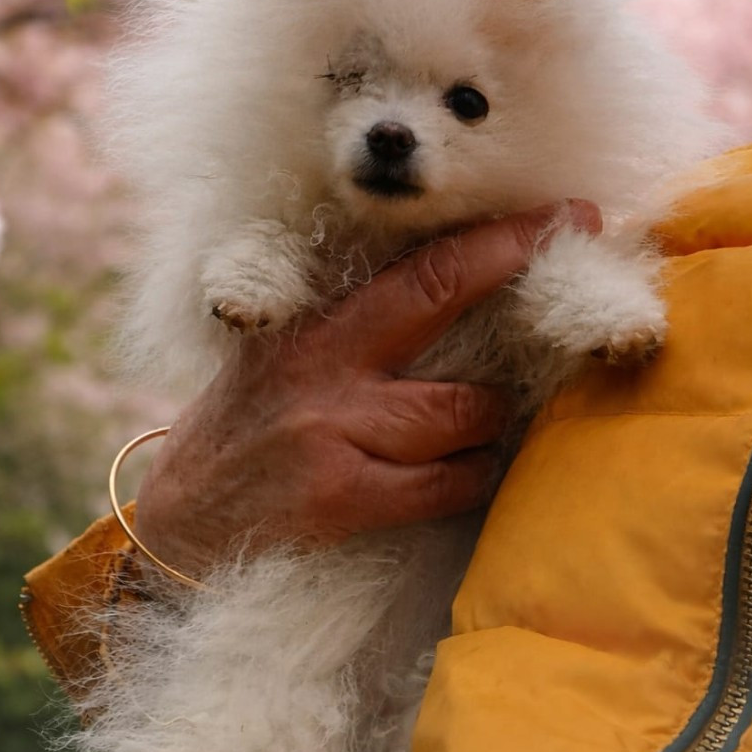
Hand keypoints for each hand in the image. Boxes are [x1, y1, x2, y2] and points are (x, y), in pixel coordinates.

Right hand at [135, 201, 600, 575]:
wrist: (177, 535)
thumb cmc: (238, 439)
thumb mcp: (275, 364)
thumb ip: (346, 334)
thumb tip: (449, 299)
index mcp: (309, 325)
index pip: (418, 267)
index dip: (496, 238)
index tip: (559, 216)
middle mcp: (323, 365)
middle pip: (441, 300)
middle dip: (517, 274)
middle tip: (575, 276)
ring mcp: (335, 431)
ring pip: (465, 411)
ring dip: (492, 419)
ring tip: (485, 420)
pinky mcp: (343, 497)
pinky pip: (448, 483)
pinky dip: (470, 478)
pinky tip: (464, 475)